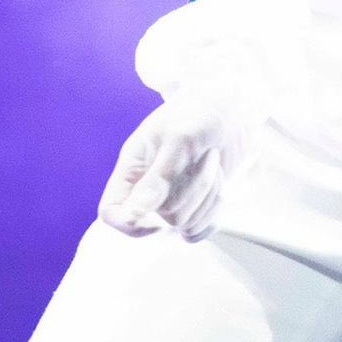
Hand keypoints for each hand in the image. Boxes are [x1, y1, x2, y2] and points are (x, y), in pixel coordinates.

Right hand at [97, 82, 264, 242]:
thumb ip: (157, 176)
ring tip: (212, 160)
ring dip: (208, 194)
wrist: (230, 110)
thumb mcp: (178, 137)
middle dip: (192, 190)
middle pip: (161, 219)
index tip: (157, 215)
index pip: (111, 211)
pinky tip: (219, 183)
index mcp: (133, 169)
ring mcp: (172, 201)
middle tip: (206, 155)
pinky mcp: (194, 207)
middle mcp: (148, 190)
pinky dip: (214, 209)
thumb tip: (133, 215)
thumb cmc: (198, 114)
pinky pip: (199, 230)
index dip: (128, 223)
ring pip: (185, 224)